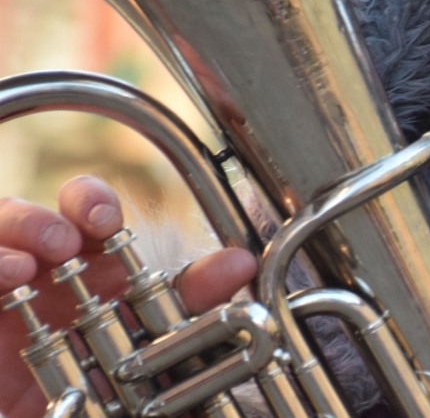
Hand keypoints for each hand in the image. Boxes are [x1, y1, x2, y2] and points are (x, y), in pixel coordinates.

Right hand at [0, 176, 256, 417]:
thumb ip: (189, 302)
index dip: (90, 202)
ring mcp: (2, 290)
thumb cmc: (91, 392)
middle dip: (53, 215)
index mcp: (83, 270)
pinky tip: (7, 278)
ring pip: (1, 229)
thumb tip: (241, 262)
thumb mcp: (147, 350)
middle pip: (38, 211)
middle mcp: (39, 273)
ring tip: (29, 267)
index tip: (104, 221)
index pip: (84, 212)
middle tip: (74, 237)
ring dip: (19, 231)